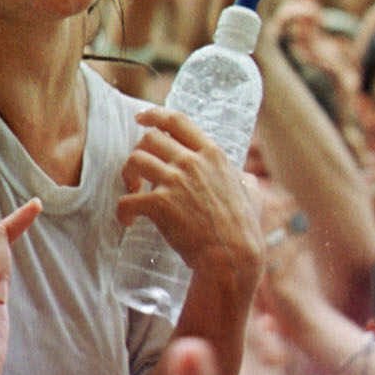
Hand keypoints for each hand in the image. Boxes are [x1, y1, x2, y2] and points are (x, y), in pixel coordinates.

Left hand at [118, 107, 261, 289]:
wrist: (232, 258)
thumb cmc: (244, 231)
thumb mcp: (252, 195)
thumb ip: (242, 180)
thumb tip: (243, 177)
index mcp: (212, 155)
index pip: (177, 121)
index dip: (154, 115)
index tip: (141, 118)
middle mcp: (191, 162)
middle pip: (149, 138)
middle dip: (140, 151)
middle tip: (139, 171)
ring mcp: (174, 181)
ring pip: (134, 160)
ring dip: (128, 175)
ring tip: (133, 191)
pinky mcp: (159, 204)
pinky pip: (127, 199)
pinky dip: (122, 210)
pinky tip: (128, 220)